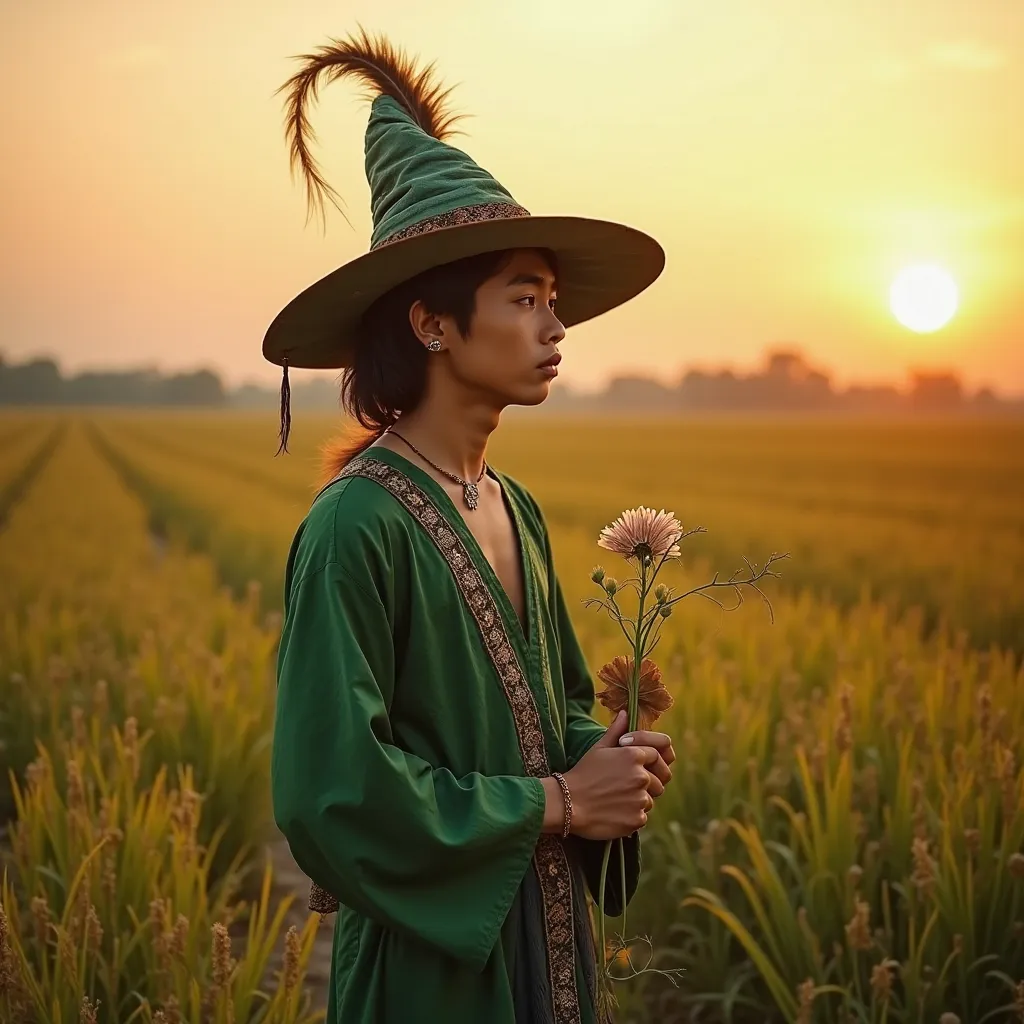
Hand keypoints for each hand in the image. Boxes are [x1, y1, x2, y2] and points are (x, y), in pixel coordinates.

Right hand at [560, 711, 665, 839]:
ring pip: (650, 800)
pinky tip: (614, 812)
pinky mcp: (637, 819)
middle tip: (626, 786)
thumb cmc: (582, 773)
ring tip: (617, 799)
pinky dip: (631, 815)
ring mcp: (640, 799)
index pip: (657, 755)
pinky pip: (642, 816)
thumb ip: (616, 730)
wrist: (568, 803)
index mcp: (634, 755)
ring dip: (638, 800)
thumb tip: (626, 713)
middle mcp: (641, 776)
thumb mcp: (598, 748)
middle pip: (659, 780)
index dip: (648, 761)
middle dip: (648, 782)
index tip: (634, 768)